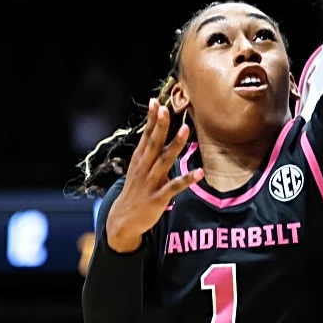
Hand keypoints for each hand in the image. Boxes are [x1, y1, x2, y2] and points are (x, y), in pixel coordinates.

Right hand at [106, 100, 202, 251]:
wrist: (123, 222)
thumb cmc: (135, 192)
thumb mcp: (138, 169)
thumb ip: (149, 153)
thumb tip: (157, 135)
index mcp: (139, 160)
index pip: (146, 136)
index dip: (151, 119)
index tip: (155, 101)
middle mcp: (144, 168)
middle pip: (153, 143)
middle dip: (160, 126)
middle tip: (166, 108)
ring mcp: (151, 182)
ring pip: (164, 161)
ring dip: (175, 145)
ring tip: (186, 129)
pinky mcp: (159, 198)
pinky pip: (175, 187)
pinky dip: (187, 179)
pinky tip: (200, 173)